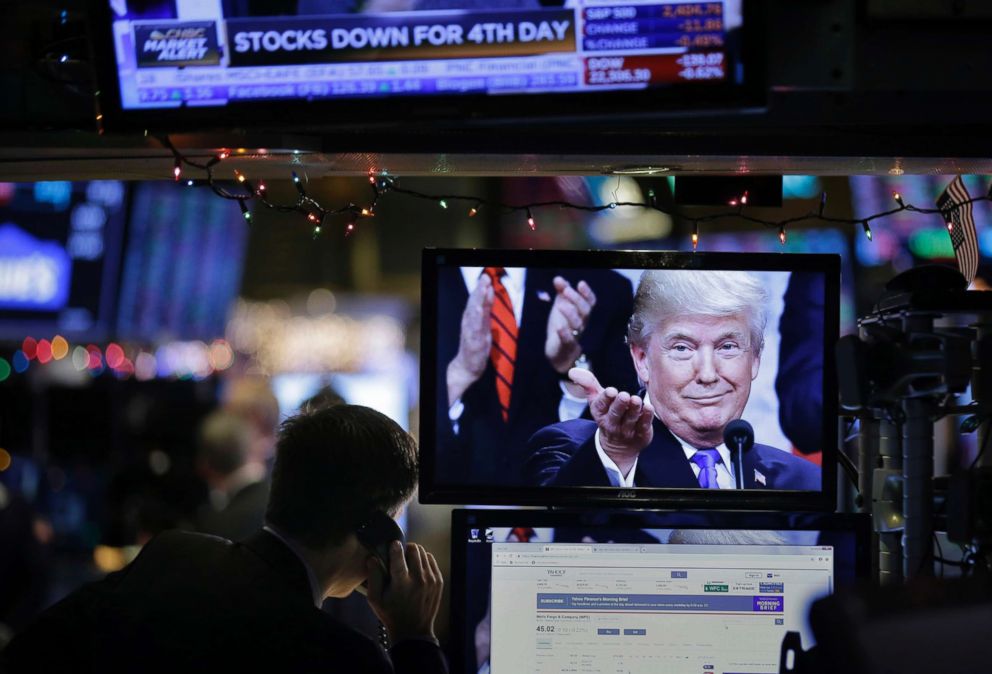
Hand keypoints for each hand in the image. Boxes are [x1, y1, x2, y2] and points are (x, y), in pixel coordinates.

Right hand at [367, 541, 443, 643]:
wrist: (414, 630)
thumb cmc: (391, 615)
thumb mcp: (375, 600)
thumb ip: (373, 577)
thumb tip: (373, 558)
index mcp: (402, 584)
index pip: (399, 557)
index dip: (395, 546)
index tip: (393, 543)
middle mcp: (418, 580)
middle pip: (414, 549)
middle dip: (405, 548)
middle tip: (400, 555)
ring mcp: (431, 580)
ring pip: (423, 552)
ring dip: (414, 553)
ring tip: (408, 562)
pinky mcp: (438, 581)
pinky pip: (431, 560)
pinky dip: (423, 560)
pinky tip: (417, 568)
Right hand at [447, 275, 493, 405]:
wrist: (467, 368)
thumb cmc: (475, 345)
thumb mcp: (483, 325)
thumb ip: (486, 309)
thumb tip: (489, 292)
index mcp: (472, 319)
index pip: (477, 301)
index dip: (481, 289)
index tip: (486, 277)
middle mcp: (469, 324)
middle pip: (474, 304)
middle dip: (479, 290)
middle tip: (484, 278)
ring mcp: (471, 333)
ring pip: (473, 314)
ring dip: (477, 300)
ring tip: (482, 289)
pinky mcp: (473, 343)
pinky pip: (474, 329)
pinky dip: (476, 319)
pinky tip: (479, 310)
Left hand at [545, 277, 595, 373]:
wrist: (557, 352)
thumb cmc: (562, 326)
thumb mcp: (561, 307)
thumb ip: (561, 292)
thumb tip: (558, 278)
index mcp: (582, 313)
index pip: (590, 302)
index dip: (587, 293)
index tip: (580, 284)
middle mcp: (581, 324)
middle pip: (585, 311)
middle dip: (577, 300)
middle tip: (566, 291)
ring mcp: (575, 335)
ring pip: (578, 325)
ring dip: (570, 314)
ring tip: (561, 305)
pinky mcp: (567, 346)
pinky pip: (568, 340)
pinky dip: (564, 334)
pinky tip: (559, 327)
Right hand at [568, 368, 653, 475]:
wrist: (618, 446)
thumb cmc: (607, 413)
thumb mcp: (596, 399)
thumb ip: (587, 383)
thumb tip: (572, 371)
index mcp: (599, 413)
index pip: (601, 405)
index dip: (606, 398)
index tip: (611, 391)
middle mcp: (612, 423)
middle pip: (615, 414)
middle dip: (619, 404)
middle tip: (624, 395)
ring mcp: (626, 430)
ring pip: (630, 419)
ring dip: (634, 409)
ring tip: (636, 400)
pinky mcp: (640, 434)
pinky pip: (643, 425)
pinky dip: (646, 417)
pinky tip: (649, 407)